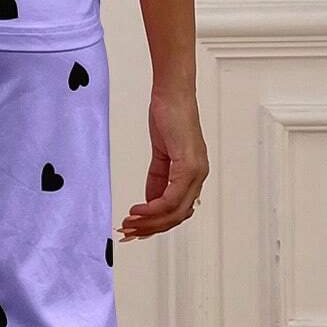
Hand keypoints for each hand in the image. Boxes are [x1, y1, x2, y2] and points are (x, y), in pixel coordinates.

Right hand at [120, 83, 208, 240]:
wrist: (172, 94)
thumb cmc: (169, 116)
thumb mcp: (160, 153)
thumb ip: (158, 179)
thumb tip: (150, 201)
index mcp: (193, 175)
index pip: (177, 211)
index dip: (156, 224)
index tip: (136, 229)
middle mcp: (198, 177)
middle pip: (176, 216)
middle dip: (150, 228)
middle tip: (128, 232)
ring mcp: (195, 172)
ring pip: (174, 211)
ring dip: (150, 221)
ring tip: (130, 223)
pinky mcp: (189, 165)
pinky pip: (172, 197)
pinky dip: (154, 208)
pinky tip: (139, 209)